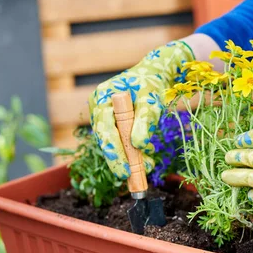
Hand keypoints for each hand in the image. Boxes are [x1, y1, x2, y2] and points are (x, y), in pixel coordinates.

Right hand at [89, 41, 193, 178]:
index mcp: (101, 99)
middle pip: (106, 140)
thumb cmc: (151, 84)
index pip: (104, 131)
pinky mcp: (113, 124)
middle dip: (121, 160)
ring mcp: (104, 118)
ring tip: (149, 166)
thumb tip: (137, 145)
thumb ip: (144, 120)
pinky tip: (147, 158)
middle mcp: (98, 109)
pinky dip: (134, 151)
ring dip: (131, 157)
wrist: (153, 75)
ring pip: (115, 144)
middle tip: (134, 178)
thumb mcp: (150, 101)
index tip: (125, 171)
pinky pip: (121, 142)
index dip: (114, 153)